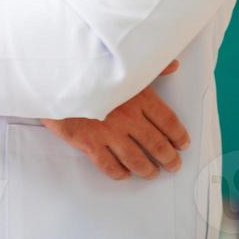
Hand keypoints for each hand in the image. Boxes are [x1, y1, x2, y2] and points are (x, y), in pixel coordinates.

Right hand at [41, 61, 188, 179]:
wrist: (55, 78)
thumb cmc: (90, 69)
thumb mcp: (123, 65)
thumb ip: (151, 68)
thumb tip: (173, 65)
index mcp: (139, 97)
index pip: (168, 121)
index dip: (179, 136)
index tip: (183, 143)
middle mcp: (127, 117)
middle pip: (156, 144)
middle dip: (168, 158)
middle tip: (173, 165)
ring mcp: (108, 132)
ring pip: (136, 159)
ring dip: (147, 169)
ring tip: (152, 173)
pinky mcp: (90, 143)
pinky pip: (109, 165)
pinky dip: (120, 173)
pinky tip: (124, 173)